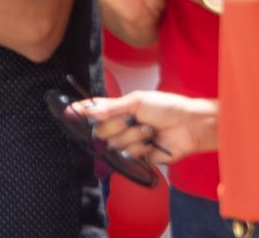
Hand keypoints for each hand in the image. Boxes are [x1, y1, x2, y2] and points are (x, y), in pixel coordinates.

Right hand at [69, 91, 218, 165]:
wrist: (190, 126)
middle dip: (117, 126)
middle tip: (132, 120)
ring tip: (149, 131)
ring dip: (133, 136)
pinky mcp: (140, 158)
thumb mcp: (137, 101)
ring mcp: (130, 142)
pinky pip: (129, 157)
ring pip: (115, 145)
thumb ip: (111, 107)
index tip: (68, 112)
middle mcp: (121, 126)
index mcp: (118, 110)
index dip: (81, 112)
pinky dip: (141, 149)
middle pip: (101, 131)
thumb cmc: (167, 107)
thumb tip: (89, 110)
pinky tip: (152, 144)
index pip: (93, 111)